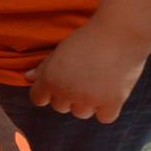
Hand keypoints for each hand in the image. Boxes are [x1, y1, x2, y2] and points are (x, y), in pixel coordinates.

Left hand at [26, 19, 150, 122]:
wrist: (121, 32)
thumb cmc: (89, 38)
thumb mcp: (61, 50)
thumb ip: (44, 67)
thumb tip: (28, 77)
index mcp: (50, 79)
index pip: (38, 99)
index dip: (47, 93)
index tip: (60, 85)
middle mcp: (66, 92)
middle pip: (61, 107)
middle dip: (69, 96)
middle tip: (84, 79)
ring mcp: (88, 99)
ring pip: (81, 113)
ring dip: (88, 103)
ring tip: (98, 84)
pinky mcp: (111, 102)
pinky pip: (104, 118)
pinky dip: (107, 110)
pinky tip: (111, 95)